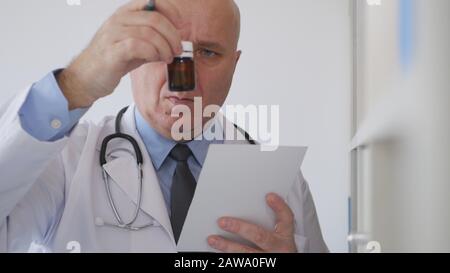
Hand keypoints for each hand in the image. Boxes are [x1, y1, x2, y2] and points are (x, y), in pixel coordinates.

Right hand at [58, 0, 182, 109]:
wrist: (86, 77)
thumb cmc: (113, 59)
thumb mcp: (135, 43)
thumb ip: (152, 37)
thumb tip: (175, 39)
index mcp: (125, 13)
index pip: (151, 1)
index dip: (170, 11)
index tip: (179, 25)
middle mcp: (118, 20)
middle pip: (155, 18)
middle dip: (172, 35)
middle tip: (176, 49)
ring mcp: (113, 34)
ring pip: (148, 32)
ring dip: (164, 47)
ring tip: (167, 57)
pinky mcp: (111, 52)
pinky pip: (137, 46)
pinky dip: (152, 53)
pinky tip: (154, 59)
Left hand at [207, 193, 297, 252]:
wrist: (282, 261)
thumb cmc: (279, 247)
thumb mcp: (281, 234)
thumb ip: (270, 220)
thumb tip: (249, 203)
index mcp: (285, 236)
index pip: (286, 219)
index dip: (279, 207)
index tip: (269, 196)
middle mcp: (278, 248)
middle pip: (260, 236)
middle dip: (240, 228)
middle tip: (222, 221)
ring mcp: (269, 259)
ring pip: (246, 253)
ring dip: (227, 246)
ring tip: (212, 239)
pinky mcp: (259, 266)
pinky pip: (242, 261)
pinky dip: (228, 257)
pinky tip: (217, 252)